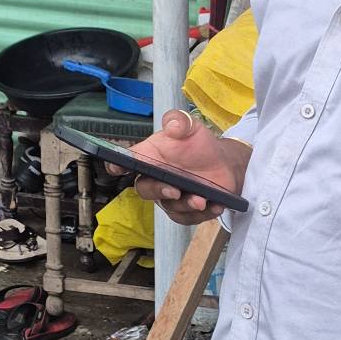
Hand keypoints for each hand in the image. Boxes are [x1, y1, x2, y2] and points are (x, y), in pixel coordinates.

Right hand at [130, 109, 249, 224]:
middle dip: (158, 191)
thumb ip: (179, 121)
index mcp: (149, 157)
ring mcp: (170, 198)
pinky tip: (215, 206)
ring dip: (185, 205)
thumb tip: (173, 126)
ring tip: (201, 200)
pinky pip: (189, 218)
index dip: (118, 165)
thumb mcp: (190, 126)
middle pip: (145, 190)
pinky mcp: (186, 211)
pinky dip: (203, 215)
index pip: (127, 161)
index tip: (117, 167)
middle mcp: (155, 179)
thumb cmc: (198, 144)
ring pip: (170, 208)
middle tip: (174, 190)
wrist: (223, 162)